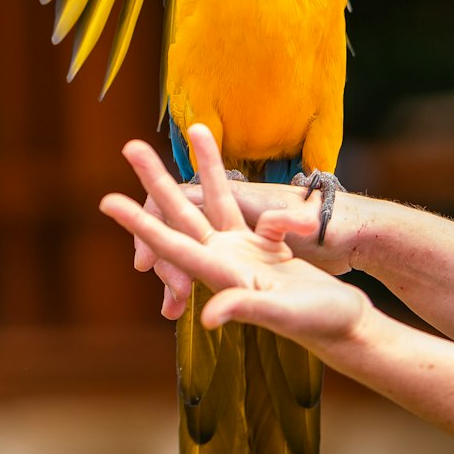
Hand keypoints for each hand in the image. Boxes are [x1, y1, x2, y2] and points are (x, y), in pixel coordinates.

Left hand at [101, 125, 369, 345]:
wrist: (346, 327)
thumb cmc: (321, 323)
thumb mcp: (285, 315)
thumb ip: (246, 309)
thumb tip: (208, 316)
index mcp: (222, 272)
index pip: (171, 243)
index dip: (139, 223)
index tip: (107, 201)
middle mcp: (225, 258)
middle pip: (181, 212)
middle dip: (156, 179)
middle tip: (130, 146)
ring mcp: (244, 250)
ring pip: (214, 199)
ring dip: (202, 165)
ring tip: (195, 126)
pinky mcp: (265, 246)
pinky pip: (243, 206)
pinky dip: (236, 185)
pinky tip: (233, 168)